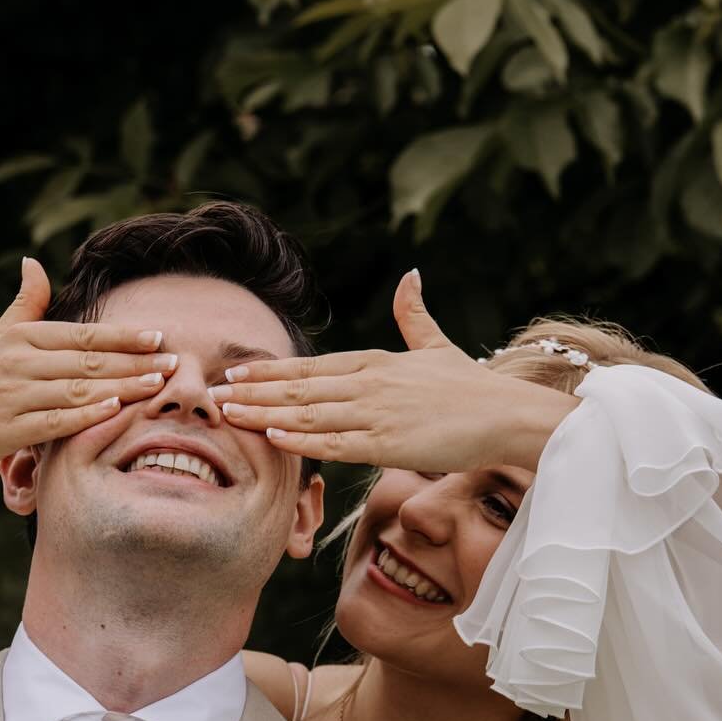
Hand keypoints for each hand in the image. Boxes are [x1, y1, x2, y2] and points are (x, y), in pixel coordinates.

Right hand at [0, 257, 177, 481]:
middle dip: (134, 361)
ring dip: (121, 386)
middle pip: (88, 360)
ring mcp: (11, 396)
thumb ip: (24, 306)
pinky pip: (53, 422)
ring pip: (77, 389)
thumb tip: (33, 261)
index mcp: (20, 337)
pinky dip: (85, 414)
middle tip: (174, 362)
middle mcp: (17, 362)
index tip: (160, 336)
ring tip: (157, 386)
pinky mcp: (4, 430)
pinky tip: (115, 410)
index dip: (123, 335)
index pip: (83, 334)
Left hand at [219, 271, 575, 473]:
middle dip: (254, 390)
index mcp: (375, 362)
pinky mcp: (389, 445)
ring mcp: (377, 413)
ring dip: (265, 414)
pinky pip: (336, 444)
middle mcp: (369, 384)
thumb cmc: (474, 387)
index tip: (236, 371)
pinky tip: (273, 437)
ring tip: (229, 414)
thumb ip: (415, 314)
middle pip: (300, 388)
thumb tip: (411, 275)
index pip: (311, 366)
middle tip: (214, 393)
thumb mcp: (437, 345)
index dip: (271, 370)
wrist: (507, 414)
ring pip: (308, 414)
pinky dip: (303, 440)